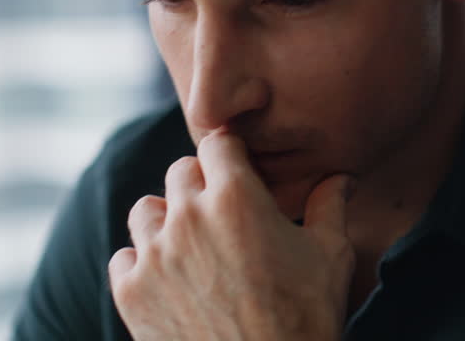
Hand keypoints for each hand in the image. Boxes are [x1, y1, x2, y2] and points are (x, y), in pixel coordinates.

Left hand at [109, 131, 354, 340]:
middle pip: (180, 172)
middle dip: (201, 186)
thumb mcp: (330, 257)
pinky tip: (170, 281)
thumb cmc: (305, 321)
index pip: (218, 143)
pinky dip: (142, 265)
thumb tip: (341, 176)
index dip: (232, 157)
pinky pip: (123, 258)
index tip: (241, 175)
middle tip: (224, 217)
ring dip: (166, 221)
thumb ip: (330, 205)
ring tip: (192, 247)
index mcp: (236, 198)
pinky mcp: (131, 294)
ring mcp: (154, 256)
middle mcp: (188, 217)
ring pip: (145, 210)